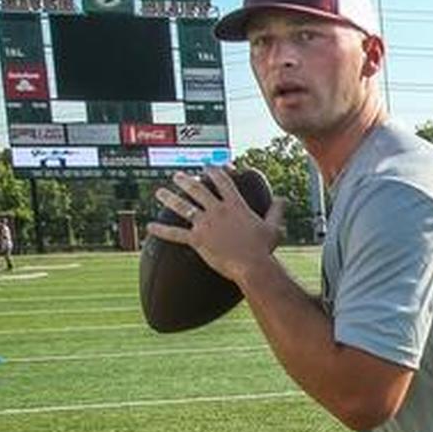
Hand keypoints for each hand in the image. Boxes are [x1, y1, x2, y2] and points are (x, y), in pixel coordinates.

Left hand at [147, 167, 286, 285]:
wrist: (252, 265)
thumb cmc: (264, 249)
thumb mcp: (274, 227)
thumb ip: (276, 210)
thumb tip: (283, 199)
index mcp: (235, 205)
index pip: (223, 181)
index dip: (215, 171)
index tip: (208, 166)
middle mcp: (218, 210)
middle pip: (198, 189)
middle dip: (186, 181)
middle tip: (178, 176)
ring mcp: (206, 224)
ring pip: (183, 206)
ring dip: (170, 198)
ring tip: (160, 192)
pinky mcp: (197, 240)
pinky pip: (175, 234)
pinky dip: (161, 231)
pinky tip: (149, 227)